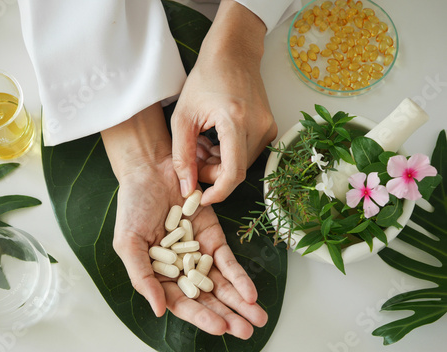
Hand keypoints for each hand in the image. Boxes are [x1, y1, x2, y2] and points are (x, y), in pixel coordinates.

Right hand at [101, 103, 266, 338]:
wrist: (150, 171)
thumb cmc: (132, 206)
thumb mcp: (128, 243)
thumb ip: (141, 276)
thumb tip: (158, 310)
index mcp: (159, 275)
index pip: (181, 303)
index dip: (200, 317)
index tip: (220, 328)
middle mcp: (181, 269)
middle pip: (207, 298)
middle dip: (227, 315)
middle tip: (247, 331)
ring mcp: (199, 253)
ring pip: (221, 283)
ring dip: (239, 302)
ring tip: (258, 319)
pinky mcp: (213, 236)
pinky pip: (227, 260)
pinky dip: (239, 276)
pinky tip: (251, 292)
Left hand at [171, 0, 276, 205]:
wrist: (233, 53)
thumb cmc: (206, 78)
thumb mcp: (183, 118)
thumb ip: (182, 156)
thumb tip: (186, 188)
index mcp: (235, 121)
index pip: (233, 174)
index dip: (217, 192)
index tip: (202, 197)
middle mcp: (258, 127)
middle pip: (236, 171)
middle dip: (213, 174)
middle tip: (194, 159)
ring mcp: (268, 128)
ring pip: (242, 164)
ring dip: (220, 164)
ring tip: (203, 143)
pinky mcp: (270, 128)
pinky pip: (248, 154)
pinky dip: (229, 154)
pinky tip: (215, 139)